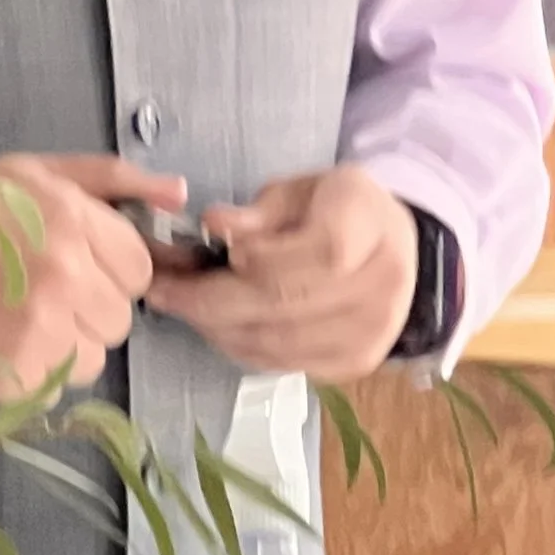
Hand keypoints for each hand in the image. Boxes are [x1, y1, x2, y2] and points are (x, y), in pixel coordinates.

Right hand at [0, 152, 179, 402]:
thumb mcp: (29, 173)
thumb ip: (110, 181)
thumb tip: (177, 194)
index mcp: (69, 221)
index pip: (139, 267)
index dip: (108, 266)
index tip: (73, 263)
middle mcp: (61, 277)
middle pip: (120, 317)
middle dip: (89, 305)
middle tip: (36, 287)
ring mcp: (37, 332)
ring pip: (94, 356)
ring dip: (66, 341)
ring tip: (15, 314)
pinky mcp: (11, 378)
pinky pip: (56, 382)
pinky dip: (33, 368)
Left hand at [147, 166, 418, 377]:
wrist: (392, 252)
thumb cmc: (333, 212)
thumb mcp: (298, 191)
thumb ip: (258, 212)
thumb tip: (213, 224)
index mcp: (370, 221)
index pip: (322, 249)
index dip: (264, 256)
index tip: (222, 250)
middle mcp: (382, 281)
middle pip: (287, 301)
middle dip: (210, 299)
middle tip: (161, 289)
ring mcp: (372, 330)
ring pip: (277, 341)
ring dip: (216, 328)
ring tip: (182, 306)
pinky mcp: (355, 363)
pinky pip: (283, 363)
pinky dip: (240, 347)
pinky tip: (217, 326)